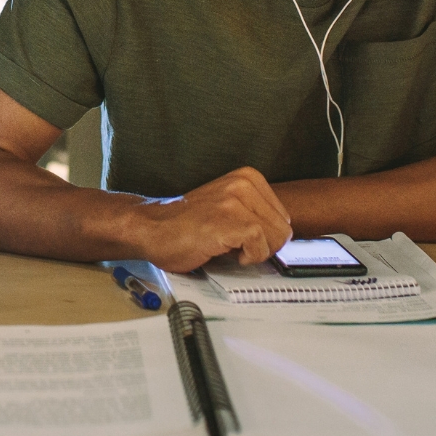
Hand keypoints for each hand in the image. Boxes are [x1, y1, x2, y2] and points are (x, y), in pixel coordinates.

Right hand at [121, 167, 292, 271]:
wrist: (151, 228)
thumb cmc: (184, 224)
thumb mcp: (228, 206)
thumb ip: (255, 212)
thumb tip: (282, 234)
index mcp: (247, 177)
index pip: (284, 217)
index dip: (267, 237)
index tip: (246, 239)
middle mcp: (243, 184)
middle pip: (284, 229)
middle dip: (264, 246)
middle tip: (236, 246)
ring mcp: (235, 201)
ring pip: (276, 238)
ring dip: (255, 252)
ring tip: (229, 247)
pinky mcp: (229, 220)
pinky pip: (260, 246)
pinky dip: (248, 257)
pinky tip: (227, 252)